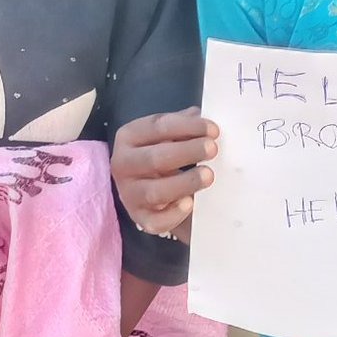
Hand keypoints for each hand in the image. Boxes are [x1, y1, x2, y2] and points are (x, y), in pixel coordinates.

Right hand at [111, 109, 218, 242]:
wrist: (155, 193)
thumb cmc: (164, 158)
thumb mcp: (170, 137)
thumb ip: (184, 125)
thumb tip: (202, 115)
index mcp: (129, 137)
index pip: (158, 127)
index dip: (187, 127)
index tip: (213, 130)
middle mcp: (123, 164)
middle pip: (155, 158)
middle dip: (187, 152)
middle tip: (213, 149)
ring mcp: (129, 194)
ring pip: (155, 191)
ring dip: (184, 182)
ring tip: (208, 175)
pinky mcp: (139, 218)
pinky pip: (155, 221)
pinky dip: (173, 214)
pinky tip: (191, 204)